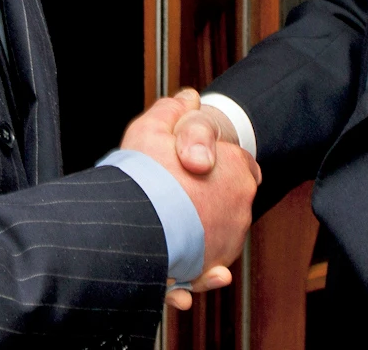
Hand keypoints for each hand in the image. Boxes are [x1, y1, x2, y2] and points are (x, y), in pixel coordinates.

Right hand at [121, 90, 258, 309]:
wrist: (127, 227)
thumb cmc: (141, 177)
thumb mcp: (152, 130)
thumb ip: (173, 111)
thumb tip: (189, 98)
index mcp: (235, 168)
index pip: (238, 162)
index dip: (214, 162)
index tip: (190, 166)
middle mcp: (240, 205)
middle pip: (227, 199)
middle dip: (205, 198)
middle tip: (173, 198)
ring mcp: (229, 238)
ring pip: (216, 233)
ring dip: (199, 233)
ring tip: (168, 229)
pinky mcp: (211, 266)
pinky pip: (208, 268)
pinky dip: (200, 269)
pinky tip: (183, 267)